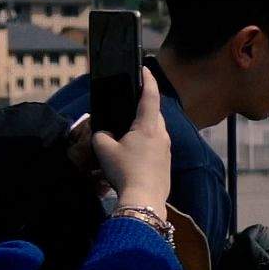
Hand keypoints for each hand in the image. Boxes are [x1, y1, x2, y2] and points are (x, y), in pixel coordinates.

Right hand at [87, 68, 174, 217]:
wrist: (144, 200)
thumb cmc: (124, 171)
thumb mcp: (104, 150)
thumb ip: (101, 136)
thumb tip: (105, 135)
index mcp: (149, 126)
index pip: (150, 96)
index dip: (147, 80)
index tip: (145, 69)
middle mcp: (162, 135)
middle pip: (154, 113)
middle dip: (144, 106)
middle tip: (131, 102)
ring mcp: (166, 150)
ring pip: (156, 130)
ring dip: (145, 126)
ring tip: (129, 129)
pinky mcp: (166, 163)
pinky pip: (156, 145)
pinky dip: (146, 142)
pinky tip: (134, 150)